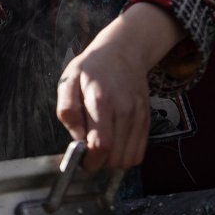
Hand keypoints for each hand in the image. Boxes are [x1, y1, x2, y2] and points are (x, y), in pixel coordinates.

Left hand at [55, 4, 185, 170]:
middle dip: (100, 163)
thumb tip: (77, 139)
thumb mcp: (69, 81)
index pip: (101, 145)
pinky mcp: (146, 119)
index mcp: (101, 101)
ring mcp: (139, 115)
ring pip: (129, 158)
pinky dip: (125, 155)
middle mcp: (125, 110)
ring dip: (113, 161)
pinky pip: (139, 152)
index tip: (81, 160)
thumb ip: (68, 111)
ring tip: (101, 146)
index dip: (90, 161)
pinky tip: (114, 143)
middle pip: (116, 157)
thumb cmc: (92, 67)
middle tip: (89, 152)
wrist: (123, 51)